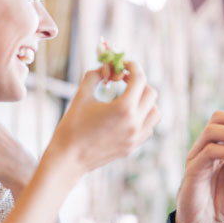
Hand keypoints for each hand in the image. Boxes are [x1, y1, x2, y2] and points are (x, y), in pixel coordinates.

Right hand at [47, 60, 159, 174]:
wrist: (68, 158)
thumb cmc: (72, 126)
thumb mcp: (82, 95)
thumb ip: (95, 75)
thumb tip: (106, 68)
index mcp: (123, 108)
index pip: (139, 79)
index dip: (133, 66)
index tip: (124, 63)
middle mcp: (135, 123)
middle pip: (151, 93)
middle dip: (139, 82)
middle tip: (124, 78)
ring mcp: (136, 137)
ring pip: (155, 111)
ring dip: (145, 100)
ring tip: (128, 97)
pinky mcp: (133, 146)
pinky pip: (148, 127)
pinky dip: (143, 117)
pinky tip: (127, 115)